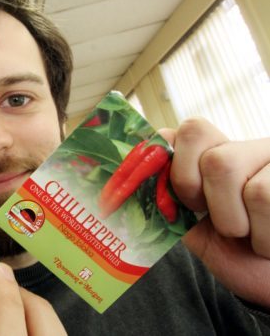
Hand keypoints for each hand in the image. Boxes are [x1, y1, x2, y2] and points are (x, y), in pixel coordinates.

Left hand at [160, 118, 269, 307]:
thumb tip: (129, 182)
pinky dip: (262, 235)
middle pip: (201, 143)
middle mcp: (247, 147)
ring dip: (231, 221)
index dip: (173, 162)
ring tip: (247, 235)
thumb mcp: (191, 227)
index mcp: (216, 155)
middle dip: (195, 190)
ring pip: (225, 166)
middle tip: (214, 219)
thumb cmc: (235, 253)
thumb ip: (166, 200)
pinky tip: (268, 243)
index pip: (186, 130)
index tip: (184, 201)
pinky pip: (262, 195)